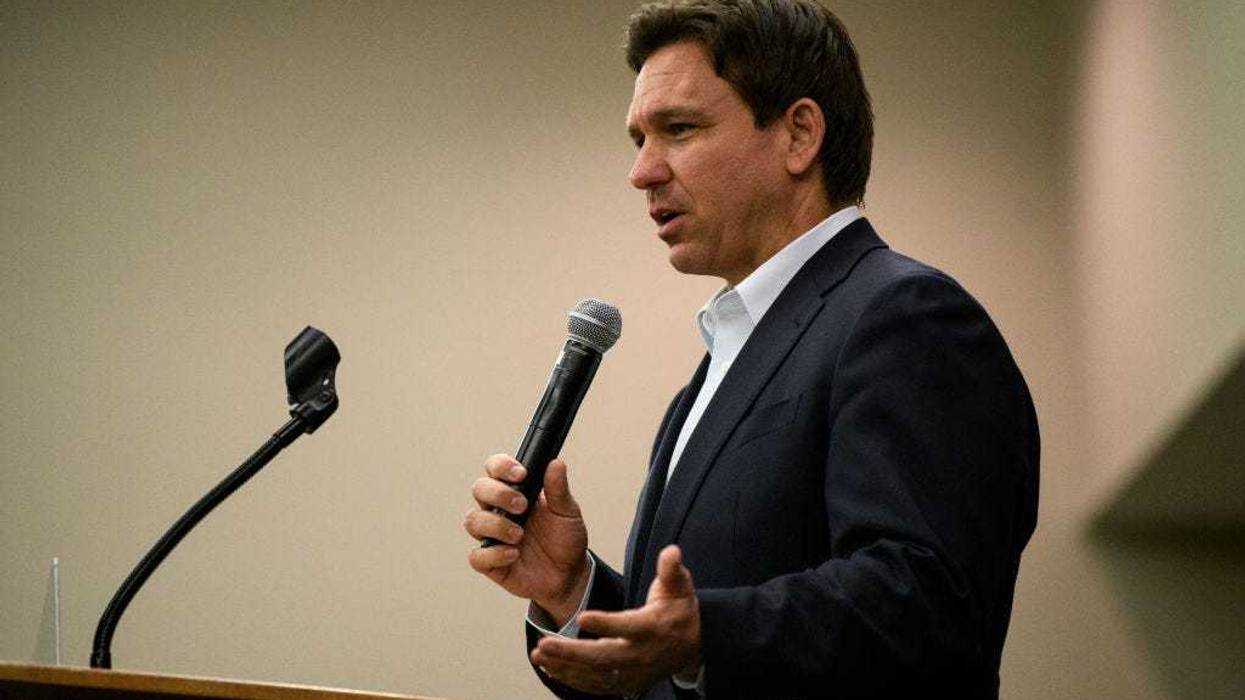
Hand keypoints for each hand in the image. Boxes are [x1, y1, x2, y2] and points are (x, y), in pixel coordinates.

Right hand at [465, 454, 589, 624]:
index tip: (521, 473)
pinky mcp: (490, 562)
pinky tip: (514, 554)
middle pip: (479, 489)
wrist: (569, 574)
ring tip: (519, 534)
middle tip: (522, 506)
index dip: (501, 466)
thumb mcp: (567, 512)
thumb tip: (556, 463)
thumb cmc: (564, 538)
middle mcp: (499, 510)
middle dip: (498, 494)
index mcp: (516, 491)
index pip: (495, 468)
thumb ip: (559, 489)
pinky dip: (494, 554)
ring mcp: (492, 536)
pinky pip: (477, 556)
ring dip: (495, 525)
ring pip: (473, 521)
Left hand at [531, 545, 701, 695]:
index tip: (581, 617)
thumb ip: (671, 570)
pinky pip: (596, 686)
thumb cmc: (680, 611)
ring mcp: (633, 672)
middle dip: (572, 653)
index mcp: (652, 628)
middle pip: (603, 657)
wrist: (694, 646)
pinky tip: (550, 667)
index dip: (605, 623)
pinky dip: (572, 679)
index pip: (626, 627)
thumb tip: (671, 550)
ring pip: (595, 674)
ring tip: (539, 654)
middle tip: (544, 643)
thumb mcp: (680, 586)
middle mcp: (641, 654)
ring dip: (565, 667)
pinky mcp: (626, 683)